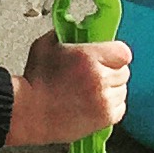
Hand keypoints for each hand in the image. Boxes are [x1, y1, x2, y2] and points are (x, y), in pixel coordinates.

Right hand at [5, 30, 129, 146]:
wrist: (29, 112)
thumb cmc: (35, 81)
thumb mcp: (46, 45)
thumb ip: (64, 35)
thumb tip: (74, 32)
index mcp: (88, 57)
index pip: (123, 52)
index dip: (115, 53)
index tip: (109, 55)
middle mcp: (100, 78)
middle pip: (124, 72)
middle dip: (111, 70)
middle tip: (97, 72)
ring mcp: (103, 101)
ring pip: (122, 91)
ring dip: (112, 89)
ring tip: (93, 90)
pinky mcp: (103, 120)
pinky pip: (120, 109)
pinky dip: (111, 106)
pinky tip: (95, 103)